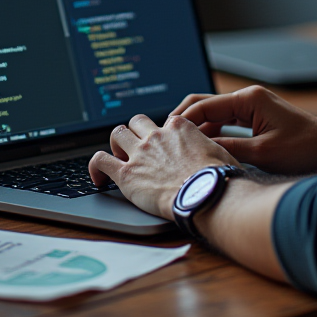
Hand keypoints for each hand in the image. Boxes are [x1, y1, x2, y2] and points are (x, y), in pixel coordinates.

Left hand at [88, 113, 239, 219]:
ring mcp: (139, 153)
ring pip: (117, 134)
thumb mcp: (220, 153)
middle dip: (136, 133)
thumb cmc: (218, 178)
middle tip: (139, 150)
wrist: (206, 195)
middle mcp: (157, 136)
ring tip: (121, 158)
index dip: (163, 134)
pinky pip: (100, 160)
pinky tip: (98, 177)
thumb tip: (214, 156)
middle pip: (137, 122)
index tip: (165, 147)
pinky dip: (95, 166)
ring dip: (117, 144)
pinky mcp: (126, 174)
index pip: (164, 122)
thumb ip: (209, 148)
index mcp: (179, 127)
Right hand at [171, 85, 316, 174]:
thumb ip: (229, 149)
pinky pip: (226, 123)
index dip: (183, 121)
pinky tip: (202, 148)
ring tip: (179, 146)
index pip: (204, 105)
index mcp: (248, 98)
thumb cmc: (304, 148)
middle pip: (205, 104)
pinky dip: (212, 133)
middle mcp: (248, 98)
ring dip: (197, 128)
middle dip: (185, 120)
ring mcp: (251, 107)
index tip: (166, 136)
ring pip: (214, 114)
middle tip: (166, 139)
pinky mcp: (255, 119)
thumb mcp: (262, 153)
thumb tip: (199, 151)